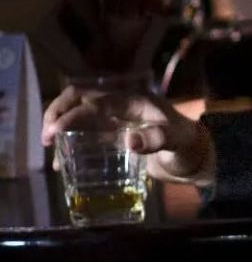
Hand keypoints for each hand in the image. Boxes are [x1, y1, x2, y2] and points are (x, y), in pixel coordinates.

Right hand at [42, 86, 210, 182]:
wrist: (194, 155)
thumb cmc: (186, 143)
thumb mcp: (176, 140)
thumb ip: (157, 139)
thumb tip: (130, 141)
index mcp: (131, 100)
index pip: (94, 103)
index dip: (72, 114)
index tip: (55, 131)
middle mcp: (119, 106)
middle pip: (79, 99)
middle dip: (57, 113)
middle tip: (46, 138)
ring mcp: (115, 120)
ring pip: (79, 115)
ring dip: (60, 127)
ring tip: (50, 149)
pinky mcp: (114, 135)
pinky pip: (87, 134)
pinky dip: (73, 143)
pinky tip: (64, 161)